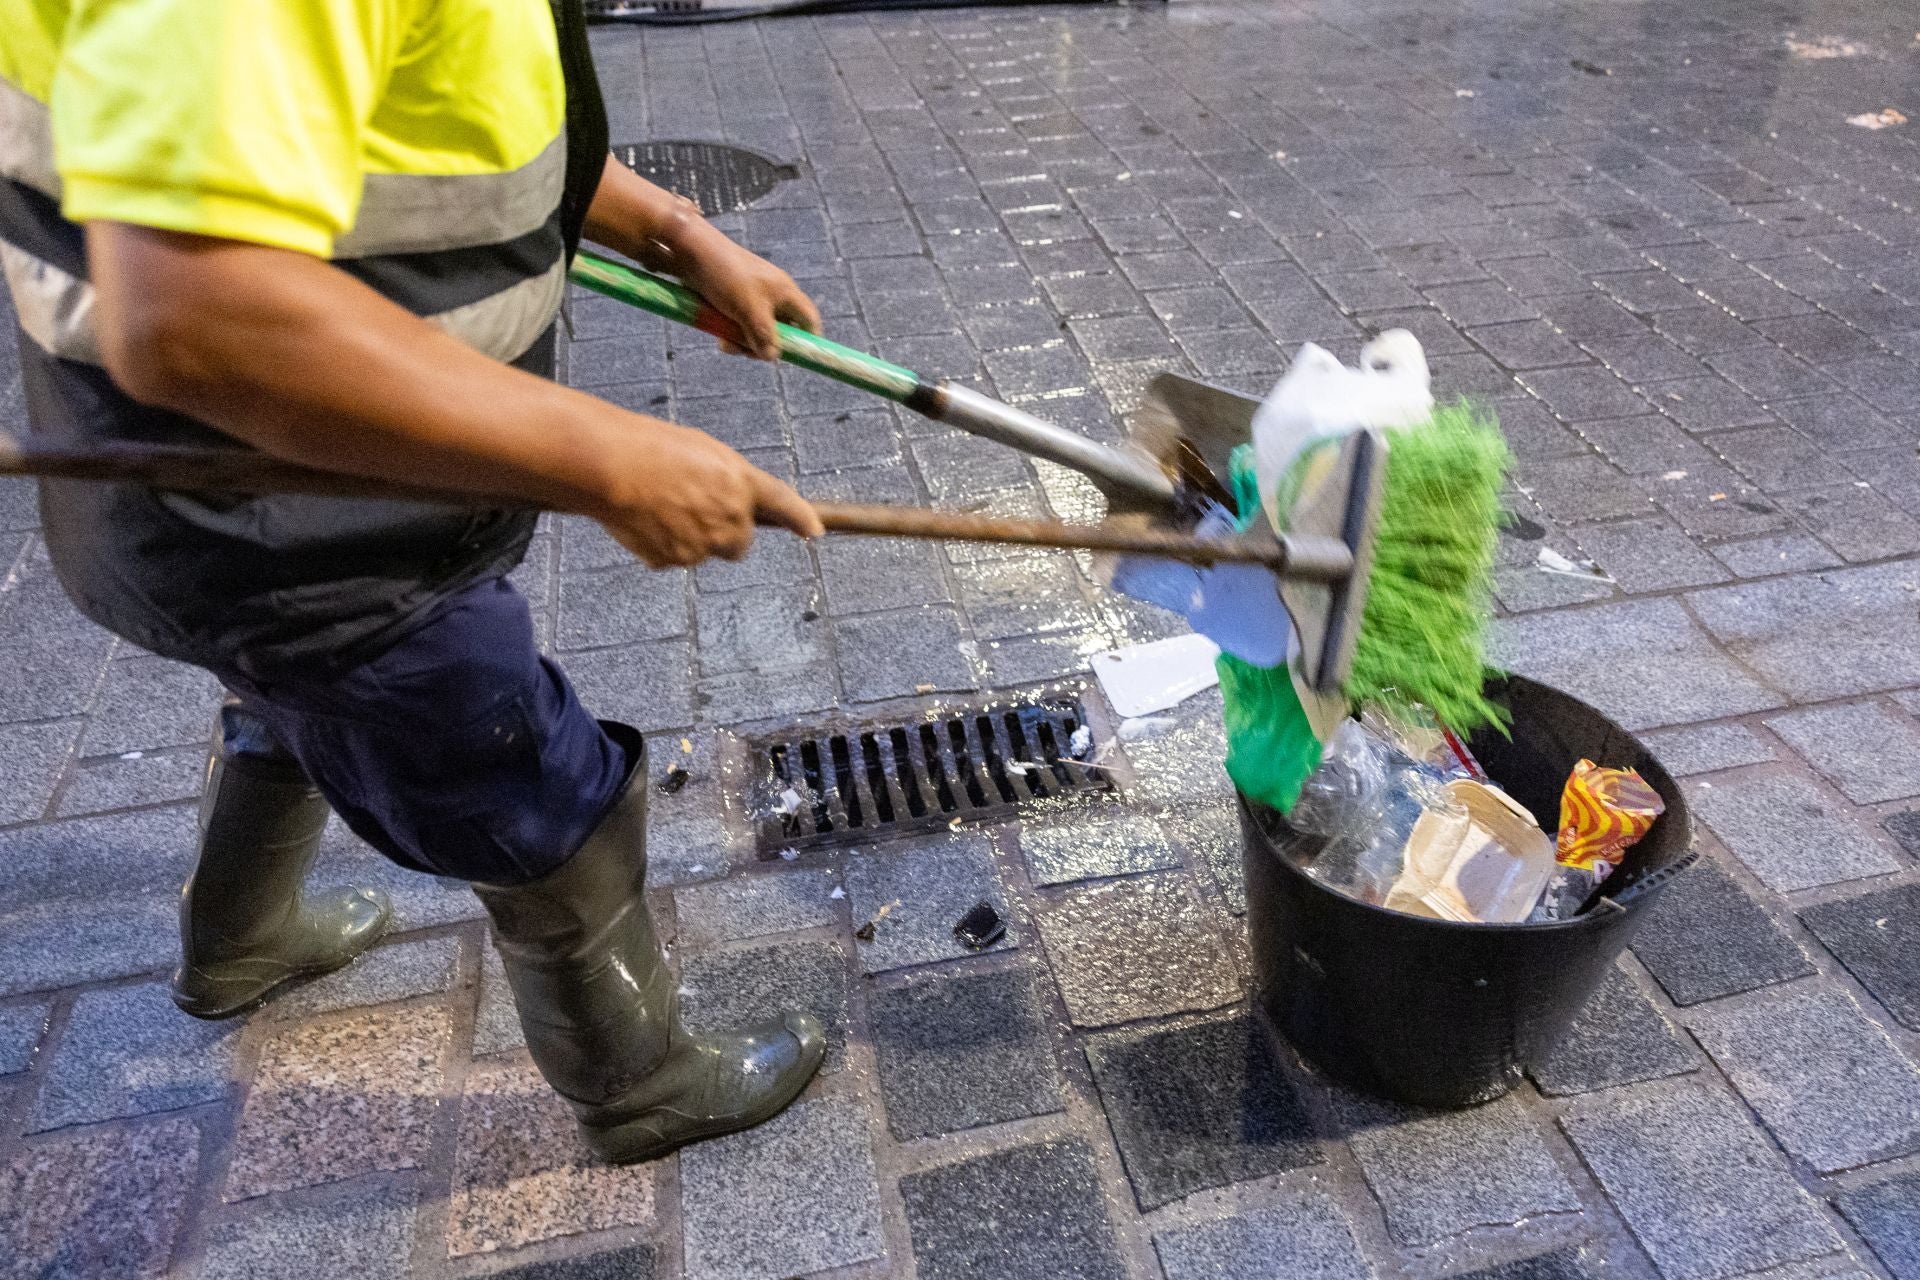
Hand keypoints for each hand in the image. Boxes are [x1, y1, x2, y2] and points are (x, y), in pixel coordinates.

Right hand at [593, 417, 823, 568]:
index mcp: (740, 482)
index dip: (802, 518)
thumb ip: (727, 480)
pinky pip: (674, 558)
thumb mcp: (702, 452)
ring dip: (689, 537)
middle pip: (740, 543)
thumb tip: (730, 505)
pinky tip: (645, 520)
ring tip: (658, 506)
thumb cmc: (652, 448)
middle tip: (691, 510)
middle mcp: (731, 518)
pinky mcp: (676, 560)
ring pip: (704, 551)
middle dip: (723, 533)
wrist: (611, 468)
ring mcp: (704, 544)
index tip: (815, 531)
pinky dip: (662, 545)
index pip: (784, 503)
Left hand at [676, 236, 821, 361]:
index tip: (795, 356)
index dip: (808, 339)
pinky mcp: (735, 301)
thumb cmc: (726, 276)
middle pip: (781, 332)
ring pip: (757, 332)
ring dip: (743, 342)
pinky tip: (719, 337)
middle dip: (764, 346)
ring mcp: (753, 299)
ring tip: (725, 342)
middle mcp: (773, 296)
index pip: (809, 320)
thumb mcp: (748, 309)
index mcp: (785, 293)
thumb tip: (772, 357)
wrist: (692, 252)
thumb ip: (763, 335)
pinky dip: (732, 333)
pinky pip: (741, 325)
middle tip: (747, 352)